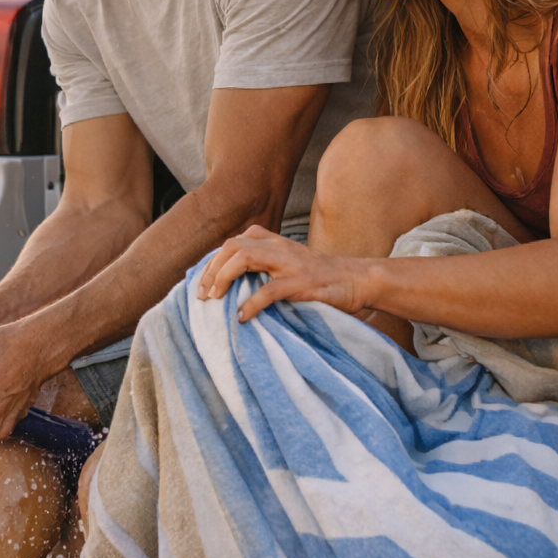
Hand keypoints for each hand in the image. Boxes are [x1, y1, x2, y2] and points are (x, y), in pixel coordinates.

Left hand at [196, 225, 368, 321]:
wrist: (356, 279)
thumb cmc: (319, 277)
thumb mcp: (286, 264)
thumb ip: (262, 266)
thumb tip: (229, 284)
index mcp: (272, 242)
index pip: (232, 243)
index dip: (212, 262)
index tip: (201, 284)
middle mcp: (278, 246)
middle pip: (232, 246)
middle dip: (211, 269)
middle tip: (202, 295)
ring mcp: (290, 263)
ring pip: (245, 258)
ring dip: (224, 278)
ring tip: (215, 299)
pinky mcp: (302, 282)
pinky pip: (270, 289)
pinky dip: (252, 303)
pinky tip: (242, 316)